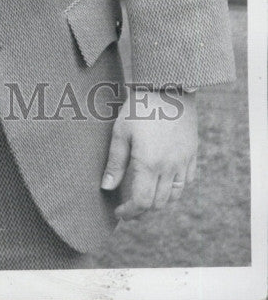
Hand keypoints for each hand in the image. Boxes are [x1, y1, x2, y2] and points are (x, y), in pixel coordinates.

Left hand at [101, 88, 197, 218]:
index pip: (142, 202)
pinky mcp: (192, 154)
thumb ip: (115, 163)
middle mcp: (169, 168)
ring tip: (145, 195)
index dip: (130, 212)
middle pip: (159, 203)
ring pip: (175, 195)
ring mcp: (184, 162)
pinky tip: (164, 180)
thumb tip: (106, 187)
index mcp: (149, 164)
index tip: (119, 212)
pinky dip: (175, 187)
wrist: (168, 87)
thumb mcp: (121, 132)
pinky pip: (186, 181)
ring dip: (160, 200)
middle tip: (129, 207)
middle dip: (142, 210)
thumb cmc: (139, 107)